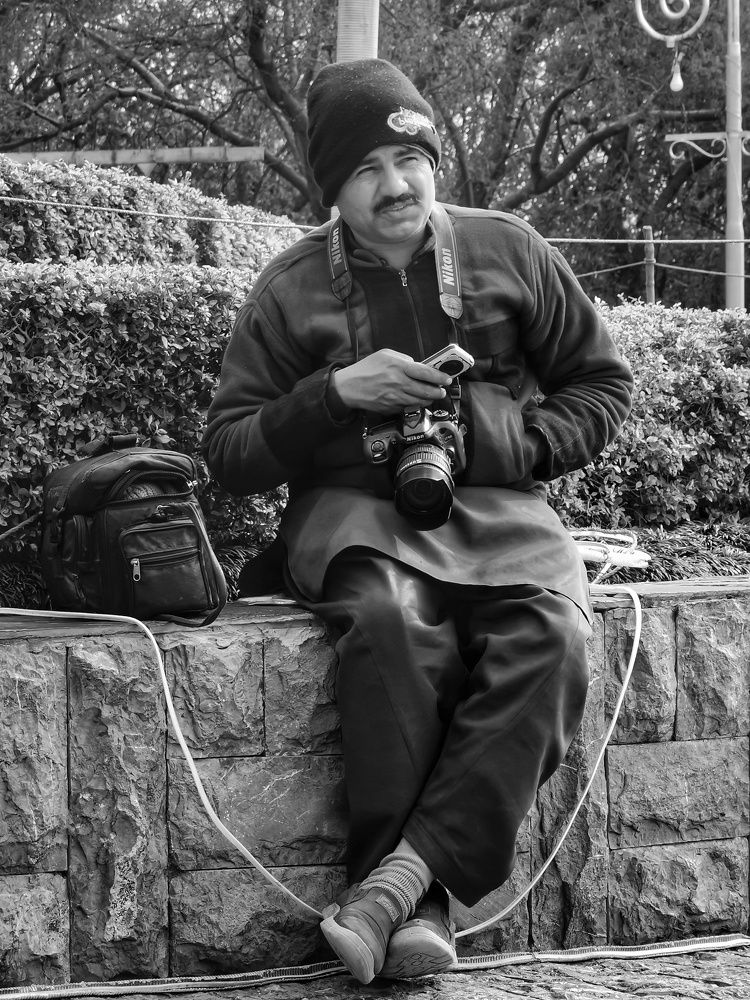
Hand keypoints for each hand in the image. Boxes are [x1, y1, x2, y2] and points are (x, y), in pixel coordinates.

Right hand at [331, 349, 452, 413]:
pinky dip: (415, 404)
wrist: (350, 387)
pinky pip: (408, 407)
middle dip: (438, 391)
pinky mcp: (392, 407)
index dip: (439, 377)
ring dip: (429, 399)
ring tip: (433, 396)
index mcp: (399, 367)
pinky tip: (417, 400)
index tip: (446, 379)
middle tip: (442, 390)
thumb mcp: (385, 355)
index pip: (425, 373)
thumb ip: (403, 358)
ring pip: (420, 401)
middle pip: (426, 390)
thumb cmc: (366, 369)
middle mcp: (399, 383)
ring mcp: (396, 398)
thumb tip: (417, 365)